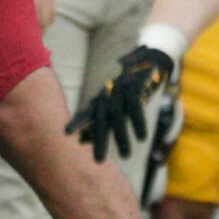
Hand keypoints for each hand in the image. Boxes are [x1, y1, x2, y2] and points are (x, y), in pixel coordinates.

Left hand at [66, 44, 174, 161]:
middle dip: (99, 140)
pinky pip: (135, 106)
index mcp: (102, 97)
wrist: (151, 57)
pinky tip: (141, 138)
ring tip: (125, 156)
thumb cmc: (131, 82)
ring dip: (121, 136)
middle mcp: (108, 92)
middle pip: (101, 118)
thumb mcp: (116, 98)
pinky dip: (138, 122)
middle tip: (98, 161)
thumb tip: (84, 140)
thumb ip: (104, 115)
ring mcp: (121, 88)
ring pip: (117, 115)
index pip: (86, 113)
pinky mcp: (135, 85)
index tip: (67, 137)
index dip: (78, 124)